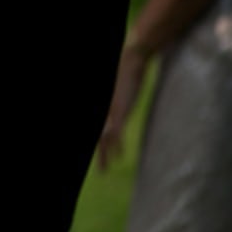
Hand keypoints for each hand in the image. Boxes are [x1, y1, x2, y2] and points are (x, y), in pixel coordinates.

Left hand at [96, 46, 147, 171]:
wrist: (132, 61)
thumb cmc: (125, 72)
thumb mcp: (119, 93)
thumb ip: (116, 106)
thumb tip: (118, 117)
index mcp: (106, 108)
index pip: (100, 130)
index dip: (101, 143)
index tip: (102, 154)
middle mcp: (105, 110)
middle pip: (98, 136)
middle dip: (100, 153)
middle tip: (101, 171)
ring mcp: (111, 111)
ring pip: (105, 138)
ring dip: (105, 154)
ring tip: (104, 170)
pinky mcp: (120, 111)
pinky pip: (117, 132)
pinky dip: (117, 145)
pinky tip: (119, 156)